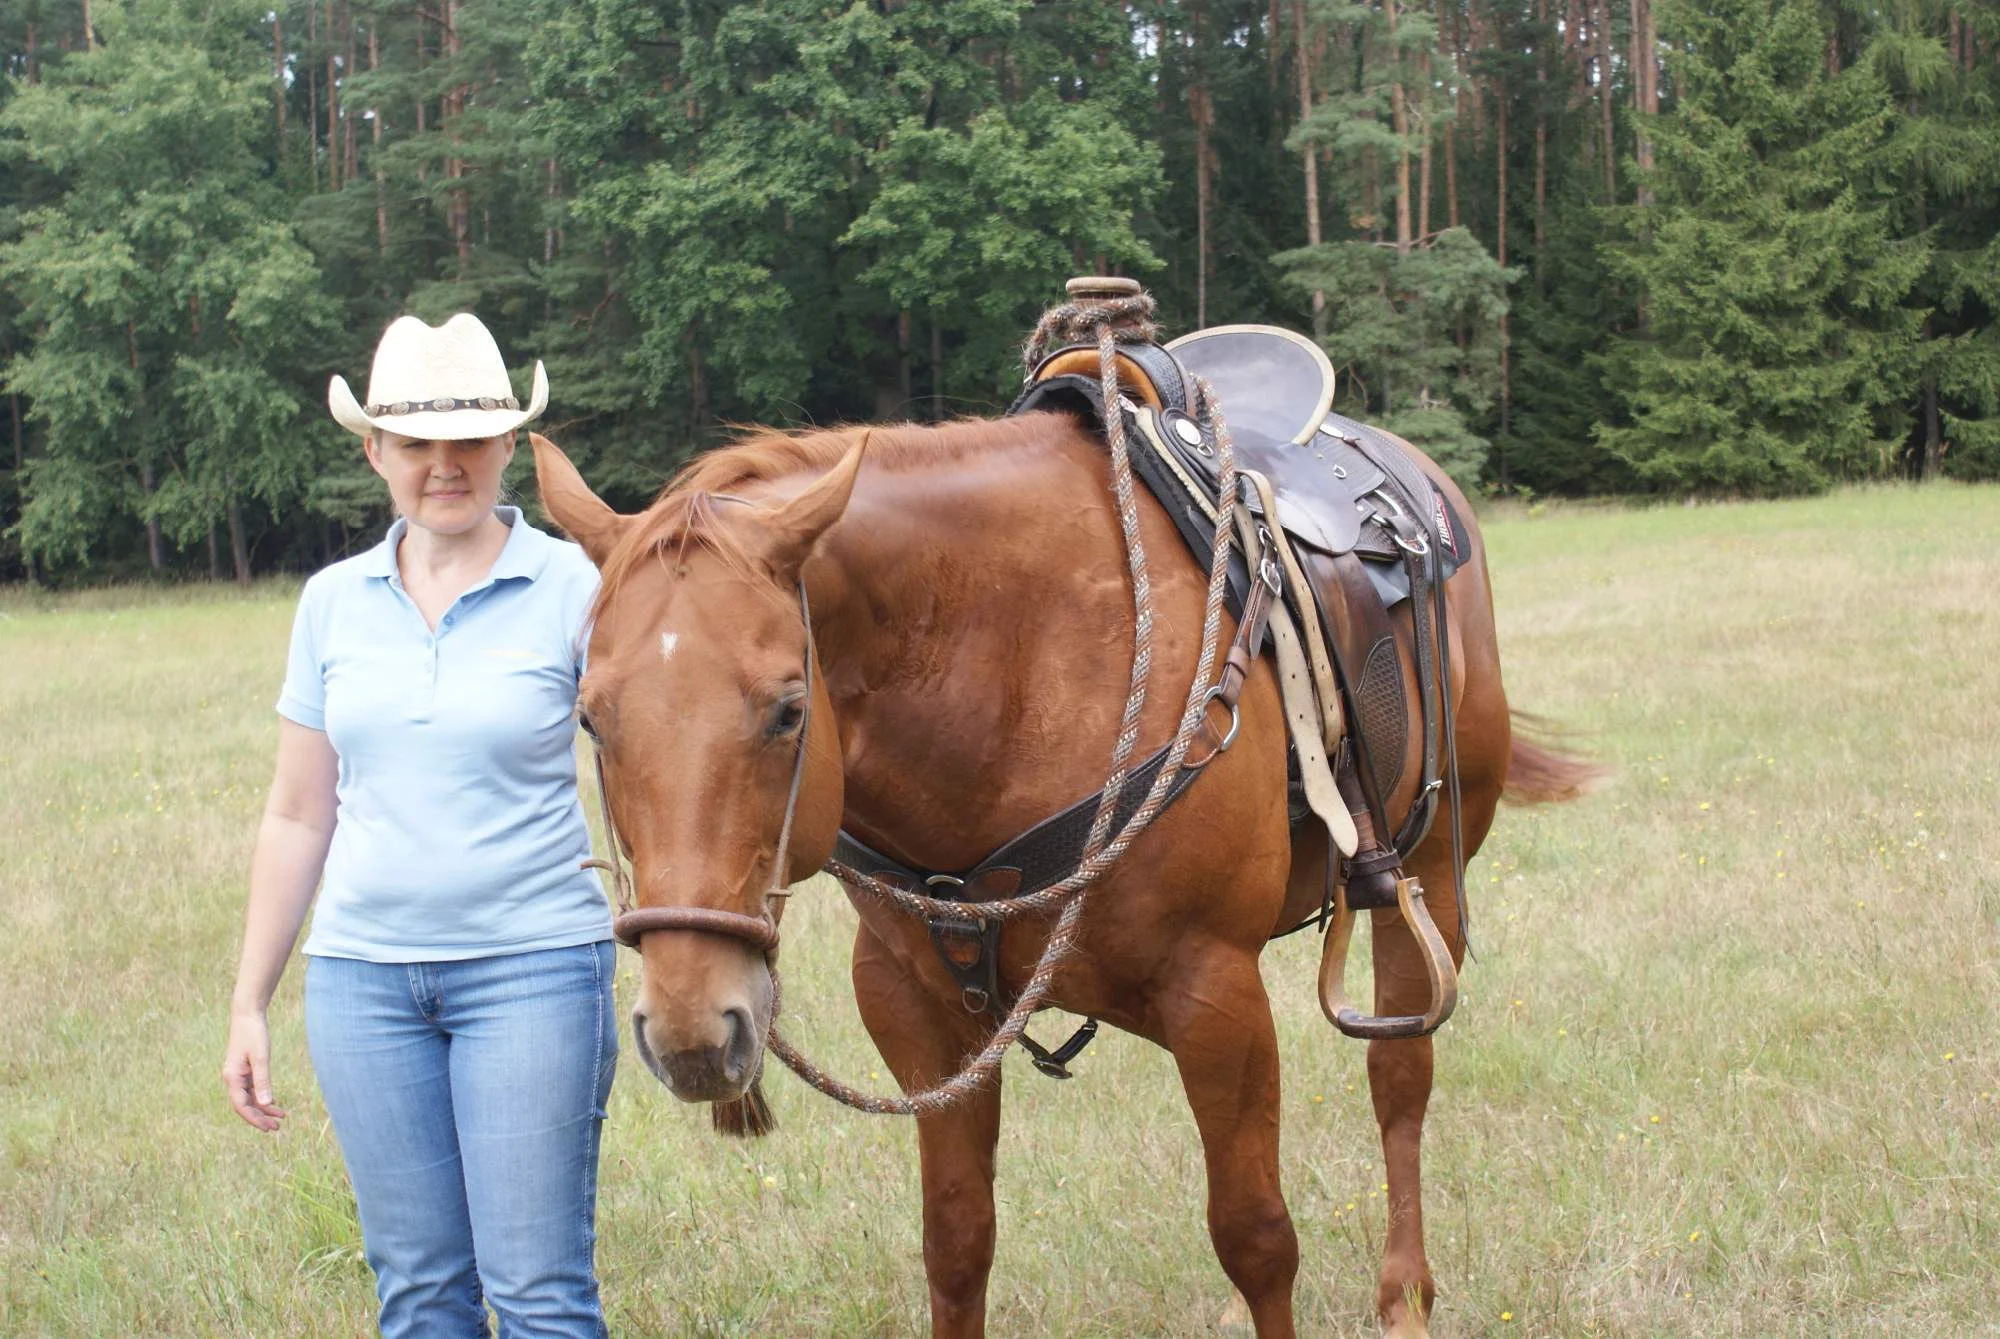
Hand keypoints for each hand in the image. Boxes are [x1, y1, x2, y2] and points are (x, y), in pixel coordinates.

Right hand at [222, 1008, 287, 1132]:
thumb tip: (265, 1104)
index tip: (268, 1128)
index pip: (241, 1106)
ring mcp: (238, 1075)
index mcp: (233, 1077)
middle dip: (260, 1118)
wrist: (248, 1015)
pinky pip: (252, 1089)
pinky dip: (263, 1097)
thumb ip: (263, 1081)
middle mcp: (233, 1079)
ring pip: (250, 1098)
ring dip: (263, 1109)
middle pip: (245, 1105)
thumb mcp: (261, 1057)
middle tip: (277, 1128)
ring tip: (280, 1118)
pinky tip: (274, 1103)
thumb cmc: (254, 1034)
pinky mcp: (245, 1070)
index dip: (254, 1119)